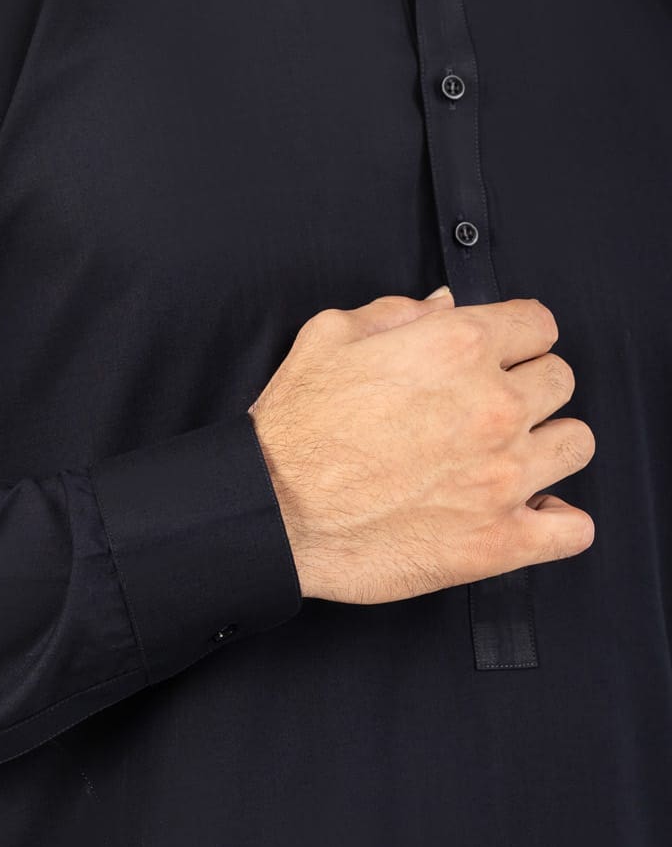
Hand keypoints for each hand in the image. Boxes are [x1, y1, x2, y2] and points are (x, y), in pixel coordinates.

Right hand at [249, 287, 595, 602]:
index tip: (500, 357)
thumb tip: (444, 305)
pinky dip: (557, 523)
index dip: (516, 338)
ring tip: (510, 459)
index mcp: (458, 347)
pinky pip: (573, 529)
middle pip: (560, 381)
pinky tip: (528, 515)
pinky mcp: (499, 541)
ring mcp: (503, 476)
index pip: (538, 324)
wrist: (270, 513)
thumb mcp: (329, 337)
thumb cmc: (292, 429)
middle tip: (489, 409)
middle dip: (529, 388)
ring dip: (548, 447)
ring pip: (576, 444)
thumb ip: (398, 312)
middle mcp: (493, 406)